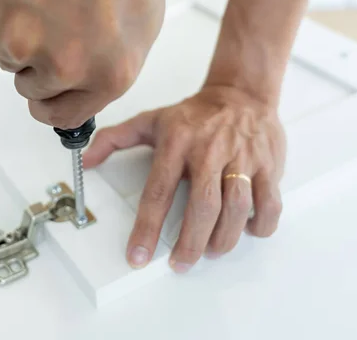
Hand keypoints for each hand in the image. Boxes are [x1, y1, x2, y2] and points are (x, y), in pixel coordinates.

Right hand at [0, 0, 164, 128]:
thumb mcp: (142, 18)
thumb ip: (113, 64)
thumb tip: (89, 88)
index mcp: (109, 73)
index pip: (64, 116)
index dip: (52, 105)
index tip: (45, 100)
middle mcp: (64, 66)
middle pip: (32, 89)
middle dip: (39, 65)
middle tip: (53, 25)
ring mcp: (22, 41)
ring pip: (9, 57)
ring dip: (21, 33)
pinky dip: (4, 8)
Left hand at [83, 85, 286, 272]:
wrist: (240, 92)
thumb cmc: (194, 114)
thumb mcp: (150, 121)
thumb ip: (114, 140)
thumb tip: (86, 160)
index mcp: (176, 143)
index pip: (158, 192)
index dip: (147, 228)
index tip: (139, 255)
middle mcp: (209, 152)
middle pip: (202, 206)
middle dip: (190, 242)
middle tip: (180, 263)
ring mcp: (242, 158)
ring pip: (237, 207)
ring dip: (224, 238)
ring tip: (211, 252)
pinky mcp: (268, 164)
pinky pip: (270, 202)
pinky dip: (261, 224)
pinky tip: (247, 231)